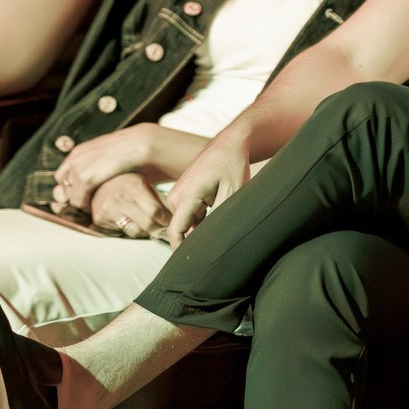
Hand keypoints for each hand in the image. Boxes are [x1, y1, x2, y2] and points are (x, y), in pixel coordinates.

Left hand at [54, 126, 152, 211]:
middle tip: (87, 202)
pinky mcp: (85, 178)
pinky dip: (85, 206)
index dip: (71, 187)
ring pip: (69, 195)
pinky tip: (98, 206)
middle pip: (62, 185)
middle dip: (72, 195)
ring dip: (80, 202)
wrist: (141, 144)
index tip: (82, 195)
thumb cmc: (132, 150)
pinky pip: (78, 200)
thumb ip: (96, 165)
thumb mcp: (108, 156)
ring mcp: (78, 167)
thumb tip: (95, 178)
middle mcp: (75, 158)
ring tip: (95, 205)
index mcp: (80, 151)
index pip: (63, 174)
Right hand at [90, 174, 170, 238]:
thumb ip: (158, 198)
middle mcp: (120, 198)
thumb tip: (176, 215)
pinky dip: (131, 232)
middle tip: (167, 232)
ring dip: (146, 233)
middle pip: (147, 224)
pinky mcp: (100, 222)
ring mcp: (108, 211)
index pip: (155, 210)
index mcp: (134, 186)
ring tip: (151, 228)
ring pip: (136, 232)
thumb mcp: (143, 184)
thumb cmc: (127, 185)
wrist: (98, 185)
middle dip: (160, 230)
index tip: (174, 224)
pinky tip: (134, 225)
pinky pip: (122, 234)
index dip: (167, 220)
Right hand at [165, 128, 250, 247]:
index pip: (176, 232)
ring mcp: (178, 193)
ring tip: (222, 213)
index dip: (182, 251)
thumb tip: (210, 241)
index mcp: (188, 195)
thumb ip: (219, 218)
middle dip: (197, 237)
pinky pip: (189, 214)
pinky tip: (217, 206)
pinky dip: (202, 217)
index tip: (193, 266)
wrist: (229, 142)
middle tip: (221, 238)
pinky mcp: (183, 193)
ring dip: (202, 226)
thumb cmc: (233, 164)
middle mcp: (177, 195)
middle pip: (182, 229)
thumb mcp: (232, 192)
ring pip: (187, 222)